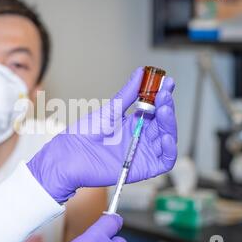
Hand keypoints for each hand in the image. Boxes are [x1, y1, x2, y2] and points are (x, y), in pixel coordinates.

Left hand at [28, 67, 176, 202]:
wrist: (70, 157)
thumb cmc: (83, 135)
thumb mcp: (109, 110)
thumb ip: (127, 94)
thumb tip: (140, 73)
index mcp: (134, 123)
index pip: (155, 107)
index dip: (163, 95)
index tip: (167, 82)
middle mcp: (141, 137)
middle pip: (164, 122)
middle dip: (166, 107)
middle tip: (164, 95)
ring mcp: (143, 152)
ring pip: (167, 138)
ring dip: (170, 124)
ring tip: (163, 110)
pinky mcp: (143, 168)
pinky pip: (165, 161)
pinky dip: (170, 149)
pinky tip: (166, 137)